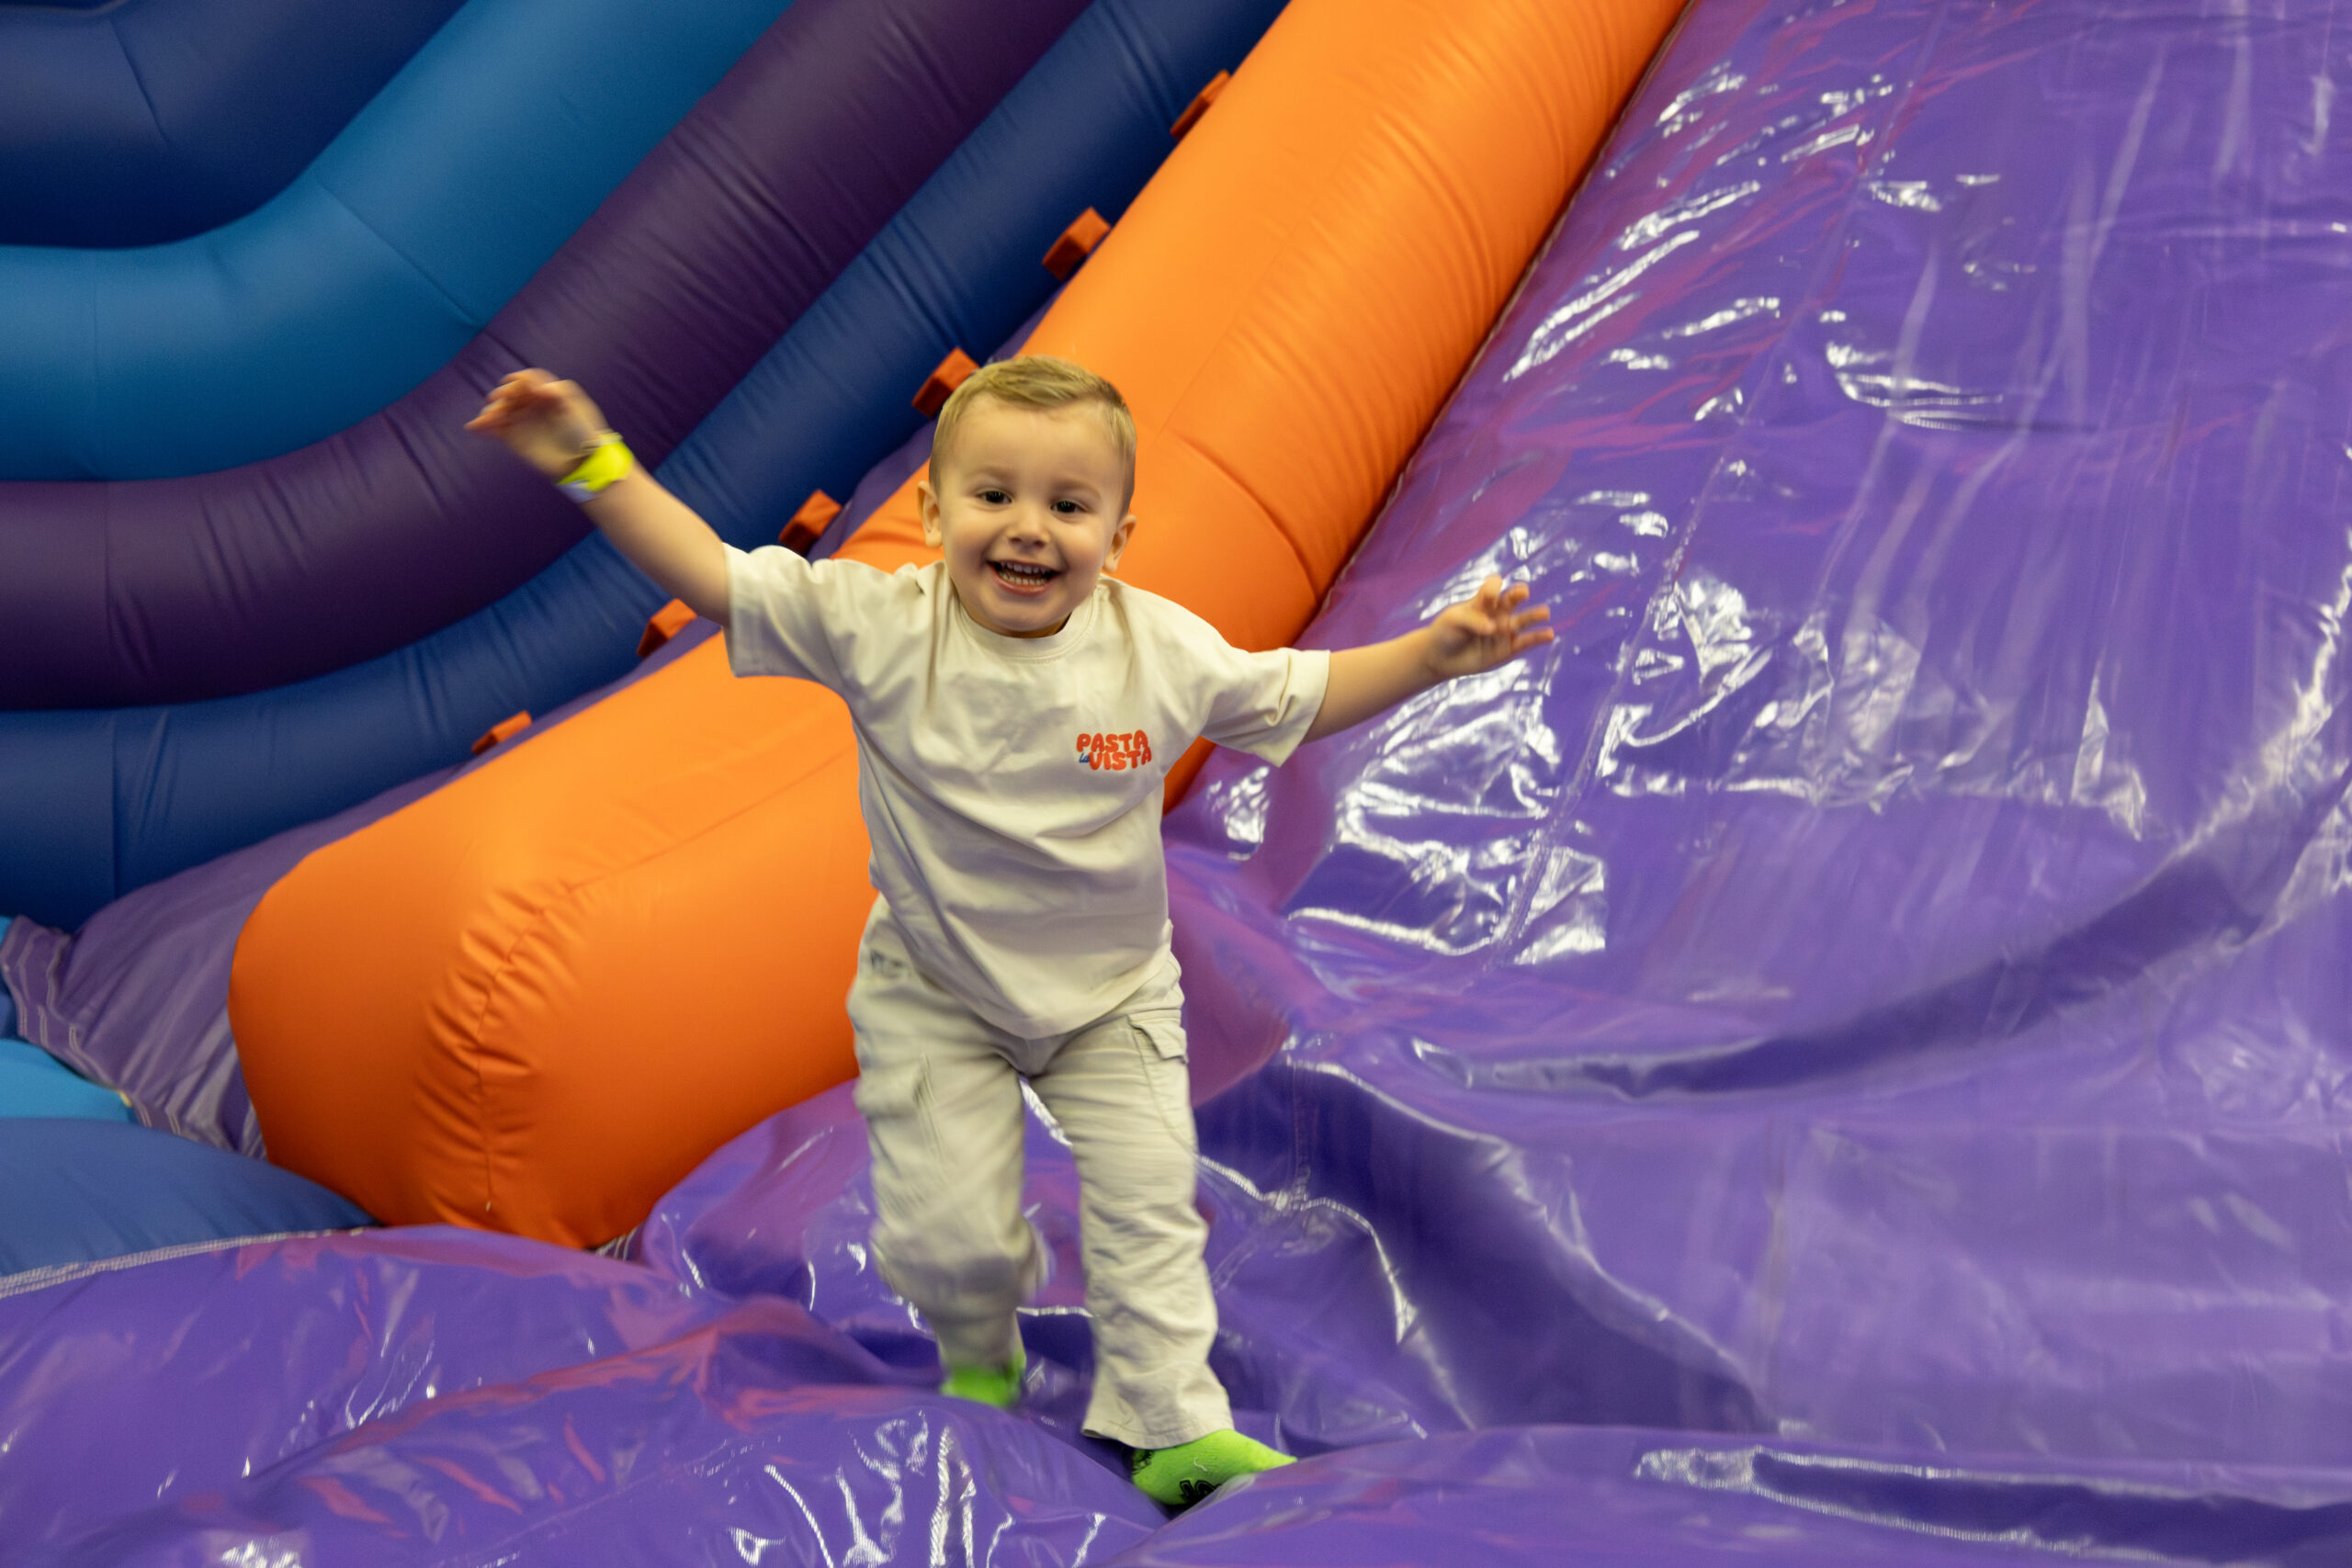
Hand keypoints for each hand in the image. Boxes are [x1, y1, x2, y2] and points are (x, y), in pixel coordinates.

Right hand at [464, 369, 611, 479]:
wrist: (581, 461)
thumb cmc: (583, 432)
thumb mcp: (578, 408)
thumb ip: (560, 393)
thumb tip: (539, 387)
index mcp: (544, 392)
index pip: (526, 380)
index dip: (519, 381)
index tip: (513, 384)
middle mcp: (529, 404)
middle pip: (509, 394)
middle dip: (501, 396)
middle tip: (499, 402)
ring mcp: (520, 420)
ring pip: (499, 411)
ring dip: (489, 413)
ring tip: (483, 421)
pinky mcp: (513, 437)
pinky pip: (494, 429)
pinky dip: (483, 427)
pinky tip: (474, 428)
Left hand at [1421, 575, 1551, 678]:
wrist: (1440, 657)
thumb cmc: (1446, 633)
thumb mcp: (1454, 621)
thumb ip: (1473, 621)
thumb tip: (1494, 629)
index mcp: (1483, 601)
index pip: (1492, 588)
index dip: (1493, 588)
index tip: (1491, 593)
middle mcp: (1497, 613)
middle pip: (1511, 600)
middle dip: (1517, 595)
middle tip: (1523, 592)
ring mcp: (1503, 631)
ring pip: (1522, 621)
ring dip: (1534, 616)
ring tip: (1544, 612)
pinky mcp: (1507, 650)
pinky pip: (1525, 643)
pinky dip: (1537, 639)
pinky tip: (1549, 634)